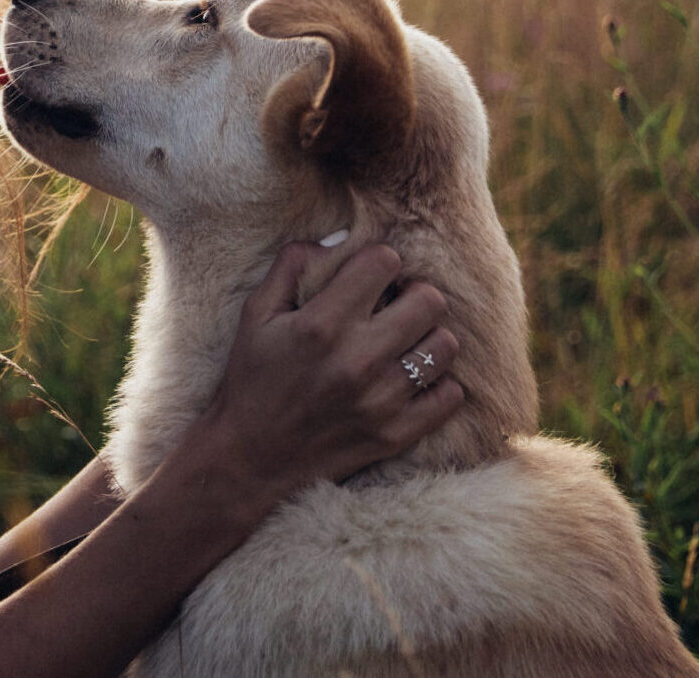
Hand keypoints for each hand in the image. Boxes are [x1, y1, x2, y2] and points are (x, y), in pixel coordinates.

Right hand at [195, 241, 462, 498]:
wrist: (249, 461)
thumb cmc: (252, 381)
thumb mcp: (256, 315)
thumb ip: (291, 266)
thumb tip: (337, 238)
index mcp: (322, 325)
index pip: (385, 262)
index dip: (379, 261)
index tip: (370, 276)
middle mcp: (358, 359)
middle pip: (429, 300)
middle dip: (414, 294)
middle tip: (397, 304)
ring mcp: (381, 400)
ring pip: (445, 346)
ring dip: (429, 337)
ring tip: (407, 342)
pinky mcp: (395, 434)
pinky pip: (449, 396)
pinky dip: (438, 384)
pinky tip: (412, 379)